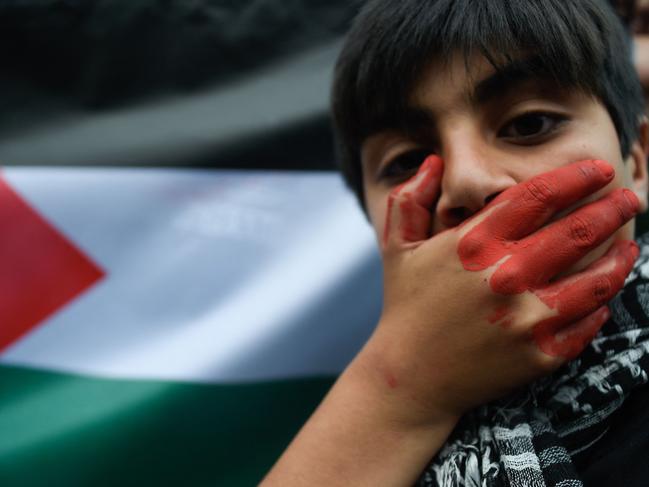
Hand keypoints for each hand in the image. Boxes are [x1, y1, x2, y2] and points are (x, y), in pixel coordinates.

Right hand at [364, 156, 639, 423]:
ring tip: (629, 245)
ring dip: (622, 256)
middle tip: (628, 198)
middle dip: (613, 208)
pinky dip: (602, 303)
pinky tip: (603, 293)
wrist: (410, 376)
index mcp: (474, 243)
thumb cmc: (406, 305)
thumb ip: (410, 198)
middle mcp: (507, 276)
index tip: (598, 168)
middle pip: (580, 230)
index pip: (540, 195)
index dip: (577, 176)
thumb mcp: (398, 246)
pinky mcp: (541, 353)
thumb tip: (435, 161)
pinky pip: (590, 322)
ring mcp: (528, 318)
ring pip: (599, 278)